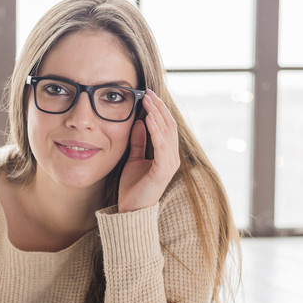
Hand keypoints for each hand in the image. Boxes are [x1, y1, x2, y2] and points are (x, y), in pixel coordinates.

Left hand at [118, 89, 179, 212]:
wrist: (130, 210)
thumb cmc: (133, 187)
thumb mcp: (134, 159)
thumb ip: (138, 142)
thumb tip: (138, 122)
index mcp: (166, 154)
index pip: (166, 126)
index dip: (158, 109)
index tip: (148, 95)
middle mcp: (172, 157)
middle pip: (169, 126)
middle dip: (158, 107)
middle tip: (148, 92)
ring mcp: (169, 164)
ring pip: (167, 133)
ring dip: (157, 115)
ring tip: (148, 101)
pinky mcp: (162, 171)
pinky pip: (161, 147)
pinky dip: (156, 132)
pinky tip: (149, 120)